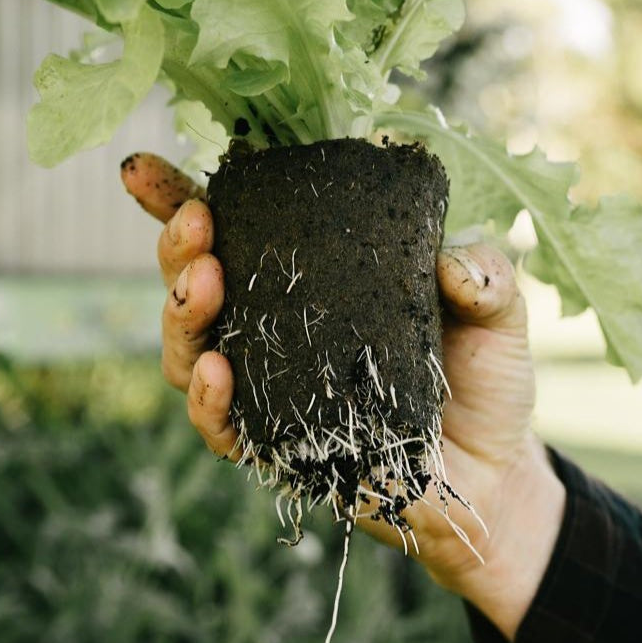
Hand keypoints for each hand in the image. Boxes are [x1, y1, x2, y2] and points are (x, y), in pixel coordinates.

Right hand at [122, 152, 564, 640]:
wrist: (494, 472)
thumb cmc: (486, 377)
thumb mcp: (499, 310)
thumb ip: (487, 274)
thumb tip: (453, 263)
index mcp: (317, 275)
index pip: (243, 228)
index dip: (182, 199)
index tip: (142, 169)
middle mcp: (278, 324)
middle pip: (197, 278)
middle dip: (179, 246)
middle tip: (198, 226)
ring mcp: (271, 385)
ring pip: (189, 346)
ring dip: (181, 311)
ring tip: (205, 282)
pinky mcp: (277, 444)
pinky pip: (222, 425)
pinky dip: (207, 400)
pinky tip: (217, 370)